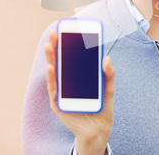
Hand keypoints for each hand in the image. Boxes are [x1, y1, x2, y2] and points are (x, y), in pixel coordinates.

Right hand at [45, 30, 114, 154]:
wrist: (98, 130)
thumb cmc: (102, 107)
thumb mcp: (109, 88)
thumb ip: (109, 74)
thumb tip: (106, 57)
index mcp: (80, 76)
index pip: (73, 57)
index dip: (70, 43)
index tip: (68, 29)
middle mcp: (68, 82)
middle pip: (61, 61)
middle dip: (57, 46)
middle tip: (55, 32)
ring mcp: (62, 92)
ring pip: (54, 72)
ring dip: (51, 58)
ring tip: (49, 45)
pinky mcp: (58, 103)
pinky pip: (54, 88)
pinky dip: (52, 77)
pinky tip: (51, 66)